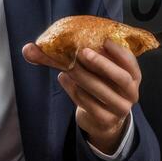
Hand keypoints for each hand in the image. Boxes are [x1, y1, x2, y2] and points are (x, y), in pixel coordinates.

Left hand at [23, 40, 141, 153]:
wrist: (102, 119)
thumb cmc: (98, 87)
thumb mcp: (95, 72)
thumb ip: (73, 57)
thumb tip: (28, 49)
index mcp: (133, 76)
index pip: (131, 62)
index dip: (118, 51)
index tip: (103, 40)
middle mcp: (131, 92)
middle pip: (120, 77)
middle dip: (101, 64)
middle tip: (82, 53)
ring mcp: (119, 108)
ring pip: (101, 90)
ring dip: (83, 76)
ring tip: (67, 66)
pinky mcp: (105, 120)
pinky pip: (88, 103)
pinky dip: (74, 90)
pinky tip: (64, 79)